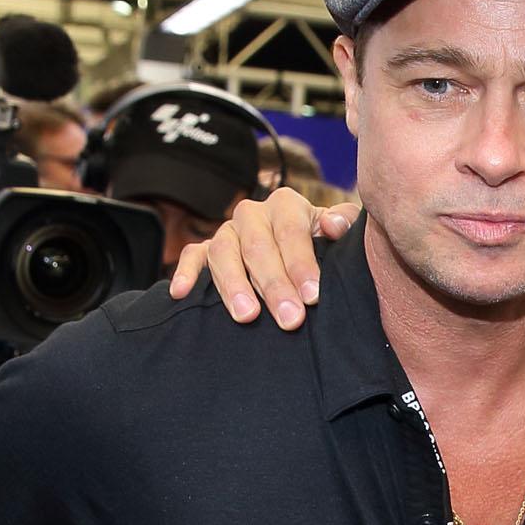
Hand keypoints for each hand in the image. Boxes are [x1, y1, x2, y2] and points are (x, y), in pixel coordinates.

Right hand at [167, 188, 358, 328]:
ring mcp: (227, 232)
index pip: (291, 233)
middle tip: (290, 320)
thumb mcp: (341, 232)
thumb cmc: (325, 246)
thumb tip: (333, 227)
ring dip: (234, 286)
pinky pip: (192, 256)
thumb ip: (344, 224)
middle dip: (275, 286)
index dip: (302, 265)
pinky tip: (180, 293)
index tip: (313, 297)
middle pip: (258, 248)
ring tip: (248, 316)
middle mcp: (253, 214)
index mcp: (286, 205)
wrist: (303, 254)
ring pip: (223, 253)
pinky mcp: (206, 250)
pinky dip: (185, 272)